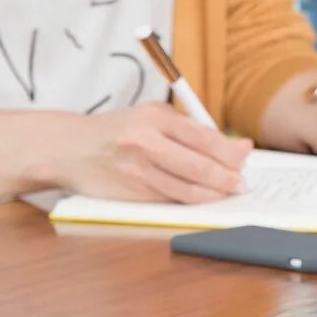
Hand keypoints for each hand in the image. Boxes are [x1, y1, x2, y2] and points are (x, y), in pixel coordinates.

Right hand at [52, 105, 251, 203]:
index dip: (230, 150)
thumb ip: (187, 128)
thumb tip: (232, 145)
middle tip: (242, 181)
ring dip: (214, 193)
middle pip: (199, 166)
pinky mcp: (130, 194)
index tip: (246, 153)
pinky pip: (170, 200)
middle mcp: (144, 143)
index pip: (203, 136)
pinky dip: (192, 201)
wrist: (70, 148)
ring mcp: (136, 171)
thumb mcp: (151, 115)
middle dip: (228, 176)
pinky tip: (204, 197)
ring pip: (187, 189)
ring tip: (228, 191)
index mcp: (153, 117)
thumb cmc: (120, 129)